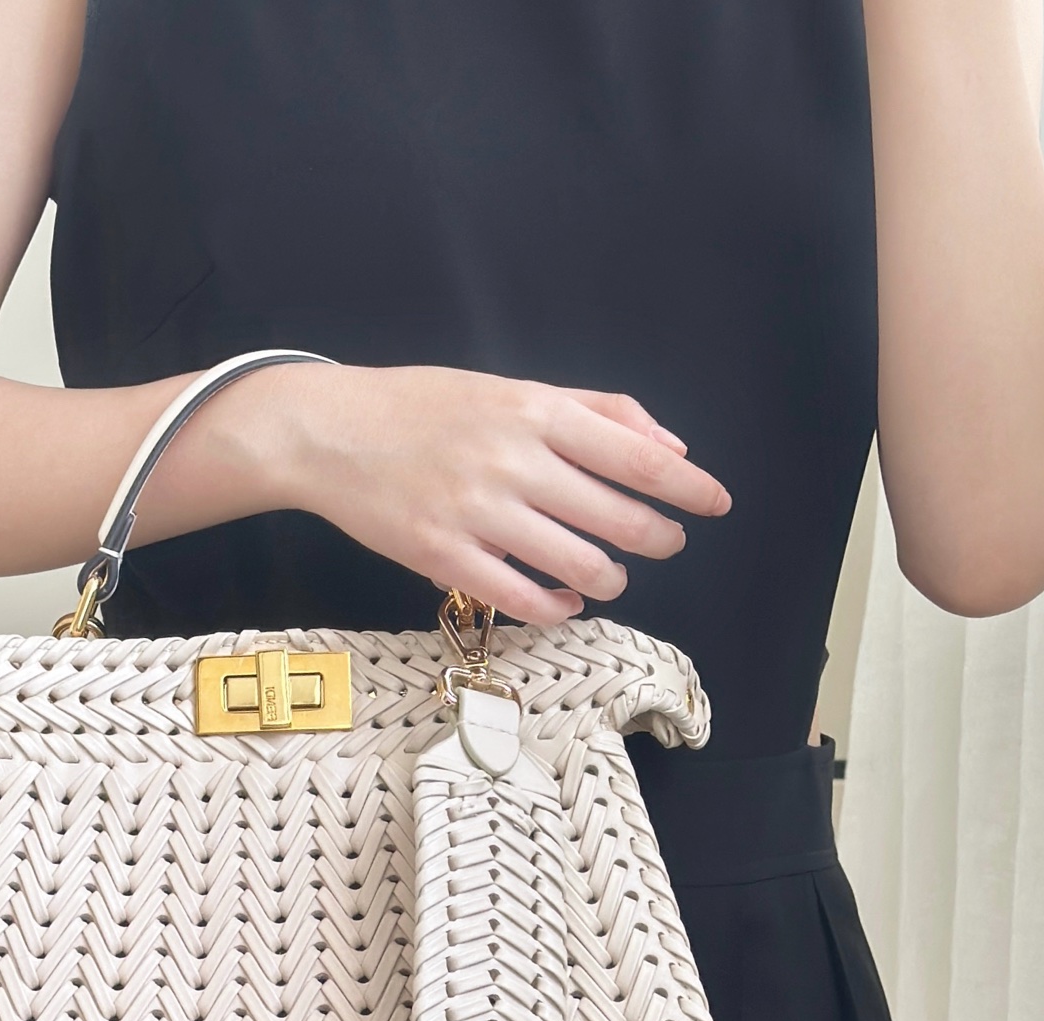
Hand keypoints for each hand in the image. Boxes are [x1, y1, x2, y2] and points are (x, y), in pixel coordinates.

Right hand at [234, 362, 731, 623]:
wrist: (326, 431)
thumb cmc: (423, 408)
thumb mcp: (510, 389)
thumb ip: (593, 411)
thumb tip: (668, 448)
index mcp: (533, 412)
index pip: (633, 455)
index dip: (686, 486)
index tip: (717, 503)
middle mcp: (512, 461)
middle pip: (616, 516)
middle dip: (657, 538)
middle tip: (667, 544)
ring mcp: (477, 512)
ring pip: (577, 564)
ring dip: (610, 578)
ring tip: (611, 576)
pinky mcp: (443, 556)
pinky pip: (522, 597)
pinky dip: (558, 608)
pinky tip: (567, 603)